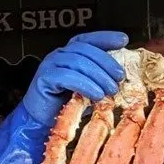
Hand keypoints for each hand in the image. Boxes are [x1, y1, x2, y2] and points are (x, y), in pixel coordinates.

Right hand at [0, 30, 128, 163]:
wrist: (40, 126)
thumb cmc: (66, 109)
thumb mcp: (88, 90)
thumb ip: (100, 79)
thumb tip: (122, 77)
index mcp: (70, 55)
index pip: (88, 39)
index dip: (105, 37)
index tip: (123, 40)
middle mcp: (59, 56)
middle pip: (85, 50)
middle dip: (105, 62)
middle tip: (119, 77)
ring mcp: (50, 65)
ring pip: (78, 62)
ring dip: (98, 75)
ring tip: (111, 90)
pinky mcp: (44, 79)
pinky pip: (67, 76)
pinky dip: (85, 85)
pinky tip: (97, 95)